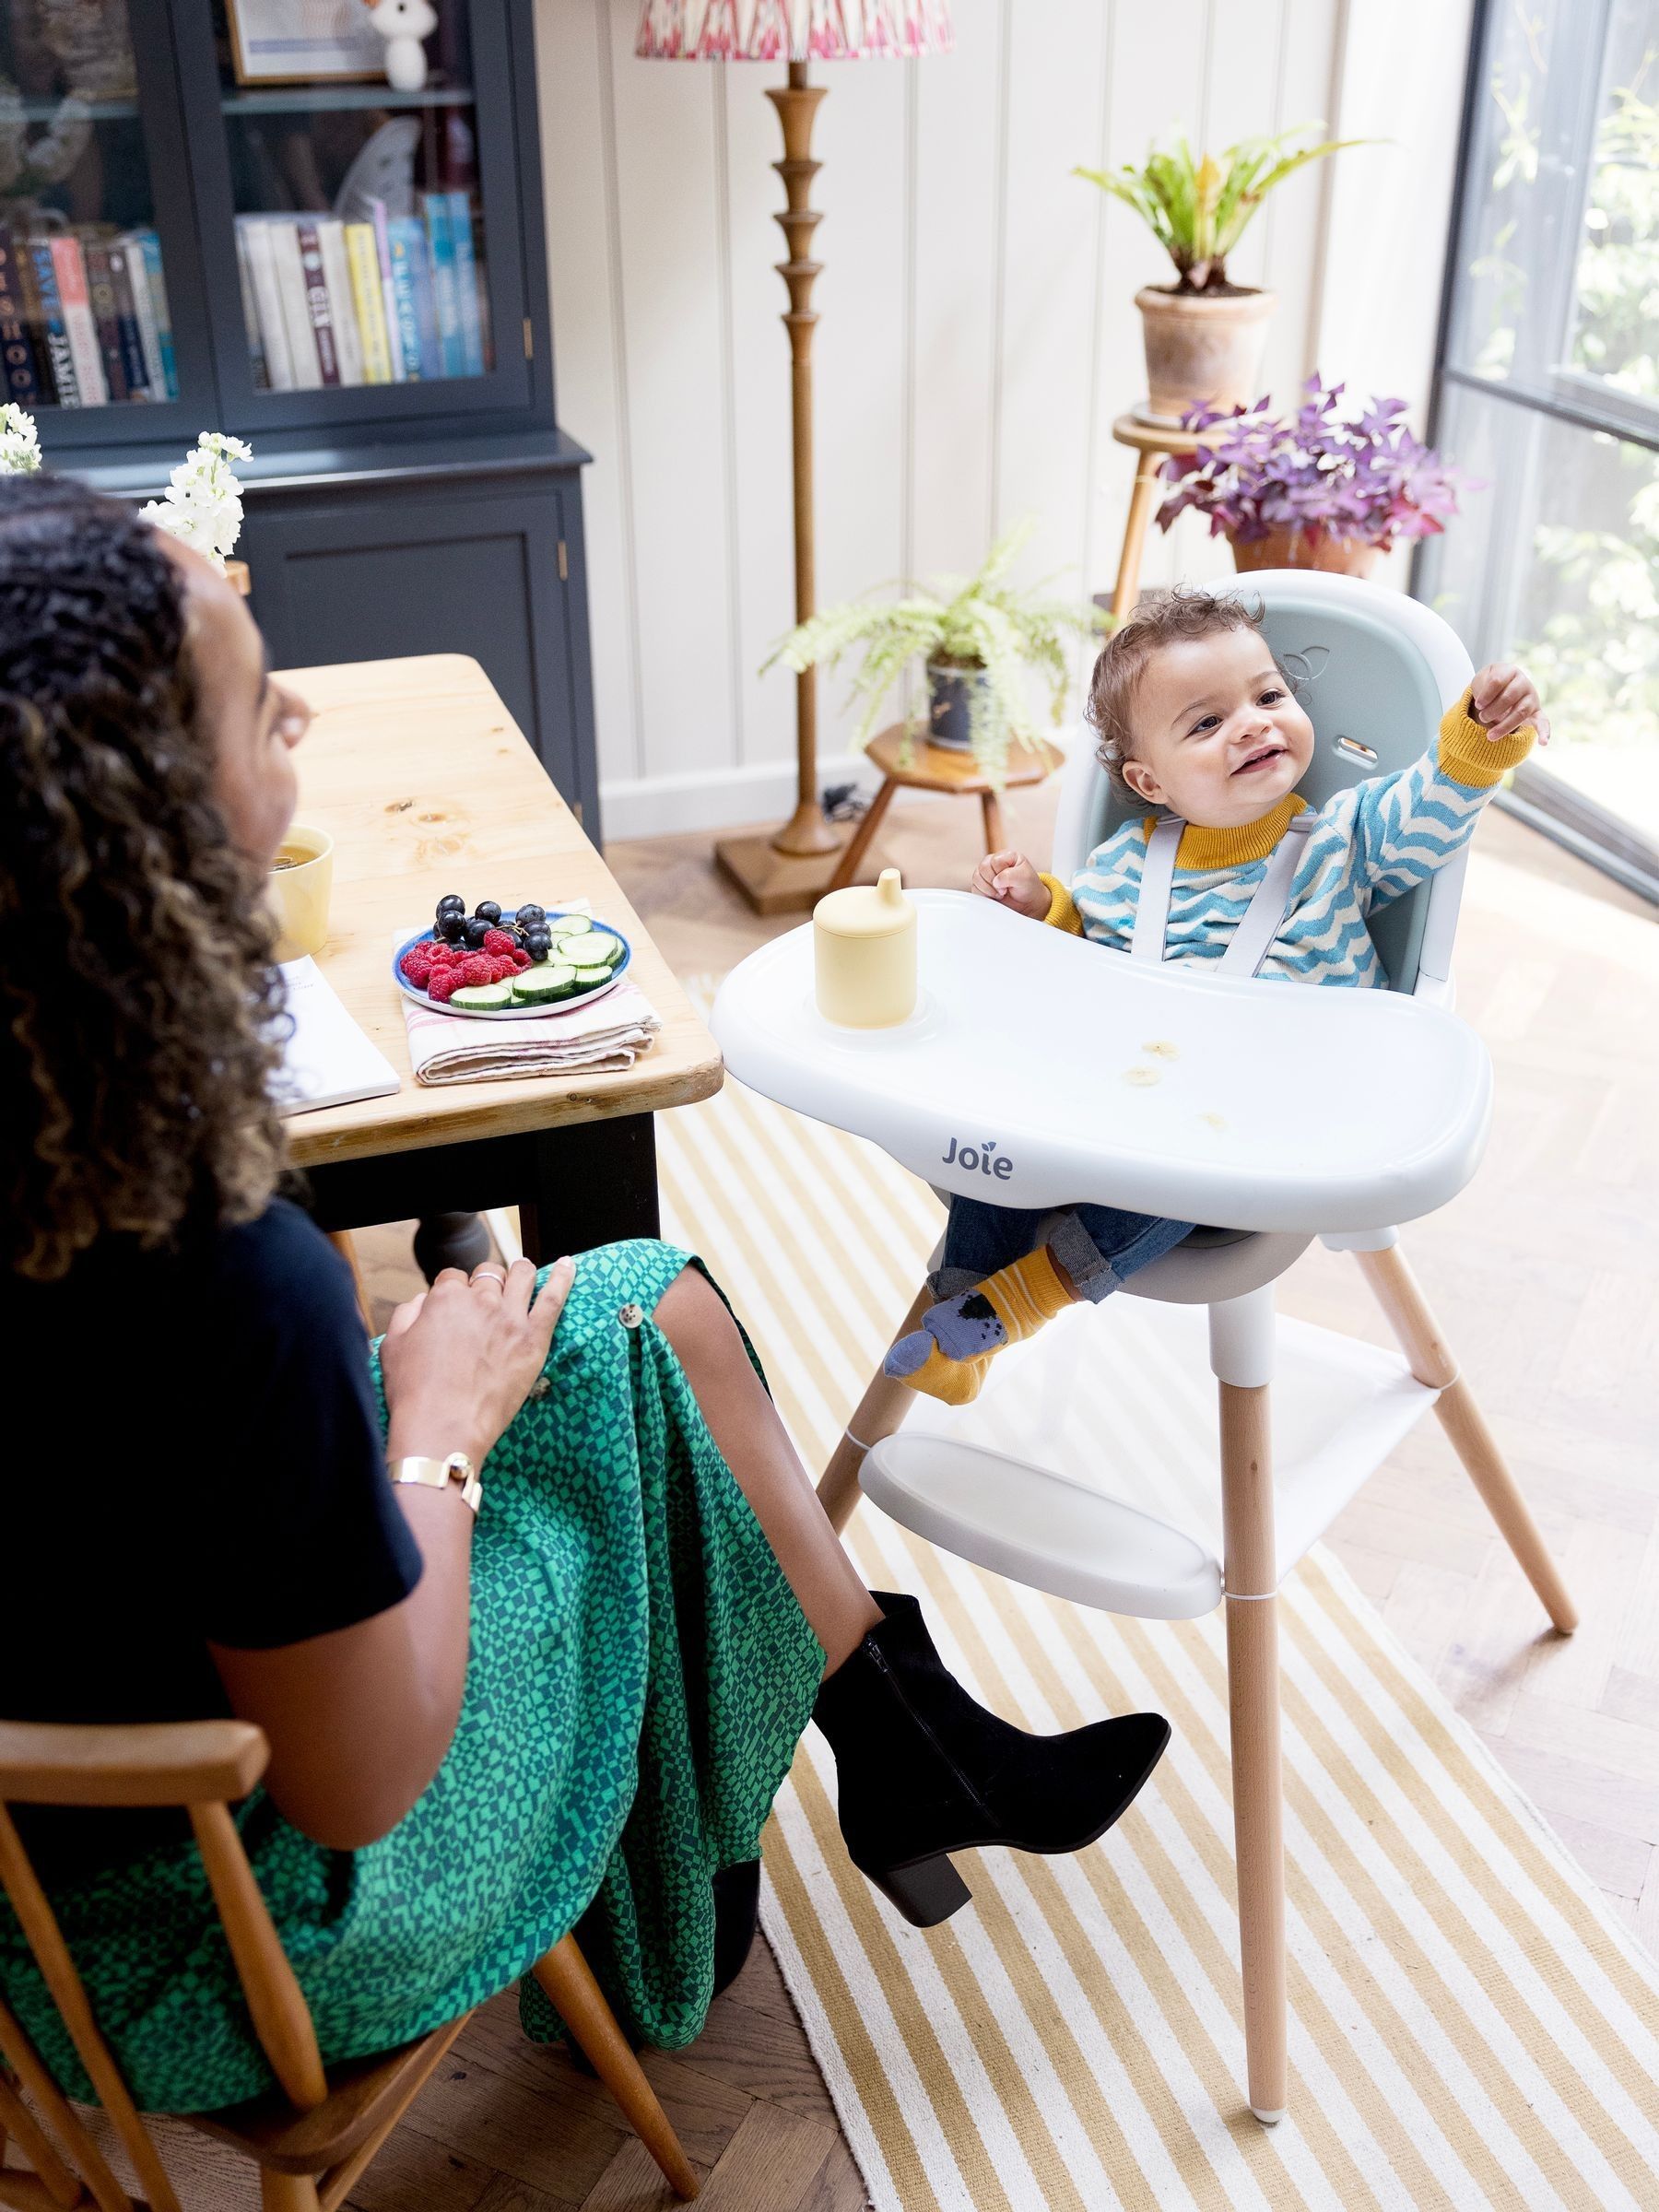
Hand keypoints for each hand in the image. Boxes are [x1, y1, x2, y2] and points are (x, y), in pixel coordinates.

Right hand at [381, 1255, 573, 1468]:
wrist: (443, 1427)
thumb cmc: (415, 1393)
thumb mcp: (393, 1346)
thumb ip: (408, 1313)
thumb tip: (423, 1301)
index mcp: (445, 1298)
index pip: (453, 1278)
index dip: (452, 1291)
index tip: (454, 1308)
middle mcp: (480, 1300)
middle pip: (487, 1275)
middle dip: (484, 1283)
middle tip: (483, 1304)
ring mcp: (510, 1318)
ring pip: (521, 1276)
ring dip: (519, 1272)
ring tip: (522, 1275)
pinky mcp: (533, 1339)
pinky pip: (553, 1299)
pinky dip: (562, 1278)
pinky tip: (567, 1266)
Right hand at [970, 848, 1049, 918]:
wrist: (1026, 904)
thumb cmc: (1028, 887)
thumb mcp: (1025, 877)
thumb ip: (1010, 875)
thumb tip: (995, 881)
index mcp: (1006, 855)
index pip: (995, 861)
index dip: (1002, 873)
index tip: (1012, 883)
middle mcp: (994, 862)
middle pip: (983, 867)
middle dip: (994, 882)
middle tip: (1004, 891)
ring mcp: (986, 873)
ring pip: (976, 877)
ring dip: (988, 889)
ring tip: (1000, 894)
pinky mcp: (981, 885)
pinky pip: (974, 888)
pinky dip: (983, 895)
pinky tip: (994, 897)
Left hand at [1471, 663, 1549, 746]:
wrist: (1501, 688)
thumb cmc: (1489, 685)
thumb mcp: (1482, 680)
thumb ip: (1482, 686)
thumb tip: (1484, 703)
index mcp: (1509, 672)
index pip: (1497, 681)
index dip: (1485, 695)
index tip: (1478, 705)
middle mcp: (1523, 683)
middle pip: (1509, 697)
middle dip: (1493, 710)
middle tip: (1482, 717)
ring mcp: (1531, 697)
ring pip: (1520, 712)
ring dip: (1504, 726)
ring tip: (1490, 736)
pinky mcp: (1536, 711)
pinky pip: (1543, 722)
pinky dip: (1544, 732)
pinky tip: (1543, 743)